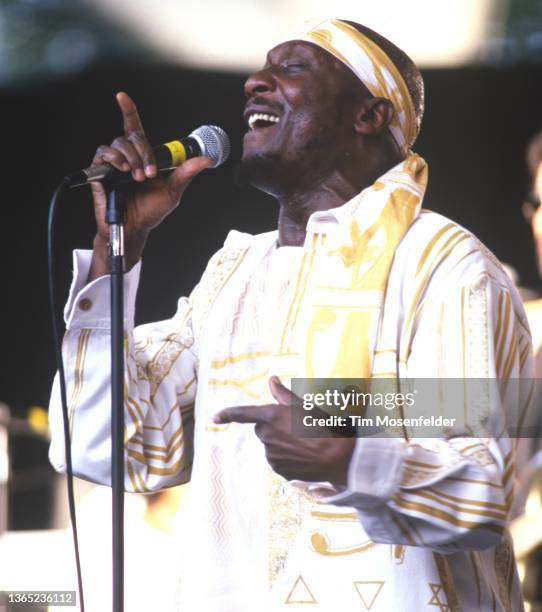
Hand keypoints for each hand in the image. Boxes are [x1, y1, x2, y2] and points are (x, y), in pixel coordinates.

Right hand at [88, 92, 210, 278]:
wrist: (135, 228)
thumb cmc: (152, 211)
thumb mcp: (174, 190)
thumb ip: (186, 173)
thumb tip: (206, 160)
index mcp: (143, 156)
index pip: (133, 127)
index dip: (128, 110)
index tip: (122, 97)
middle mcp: (127, 156)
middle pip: (132, 135)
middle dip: (143, 152)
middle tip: (149, 174)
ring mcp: (113, 163)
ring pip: (119, 143)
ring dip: (131, 158)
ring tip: (136, 177)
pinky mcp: (101, 171)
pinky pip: (104, 153)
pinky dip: (115, 159)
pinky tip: (122, 171)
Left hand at [214, 376, 355, 486]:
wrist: (338, 458)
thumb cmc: (323, 427)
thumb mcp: (304, 405)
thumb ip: (283, 394)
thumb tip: (272, 380)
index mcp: (270, 417)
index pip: (242, 414)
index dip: (227, 414)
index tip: (214, 417)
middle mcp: (266, 436)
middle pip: (263, 429)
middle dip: (275, 428)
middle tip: (298, 427)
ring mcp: (271, 455)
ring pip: (271, 446)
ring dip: (282, 443)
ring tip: (305, 443)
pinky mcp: (278, 470)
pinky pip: (278, 460)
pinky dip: (287, 457)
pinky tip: (304, 455)